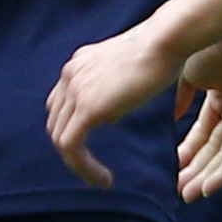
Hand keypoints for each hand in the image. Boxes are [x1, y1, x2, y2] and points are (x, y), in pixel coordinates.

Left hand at [45, 20, 184, 184]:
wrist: (164, 42)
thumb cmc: (162, 51)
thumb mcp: (128, 69)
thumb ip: (113, 87)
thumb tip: (112, 112)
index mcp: (79, 63)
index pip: (62, 102)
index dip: (72, 127)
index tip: (91, 145)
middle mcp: (70, 74)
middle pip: (56, 121)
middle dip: (71, 148)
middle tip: (92, 168)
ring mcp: (75, 90)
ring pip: (60, 138)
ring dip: (78, 164)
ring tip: (99, 179)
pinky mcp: (87, 108)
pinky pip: (71, 146)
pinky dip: (83, 167)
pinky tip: (103, 179)